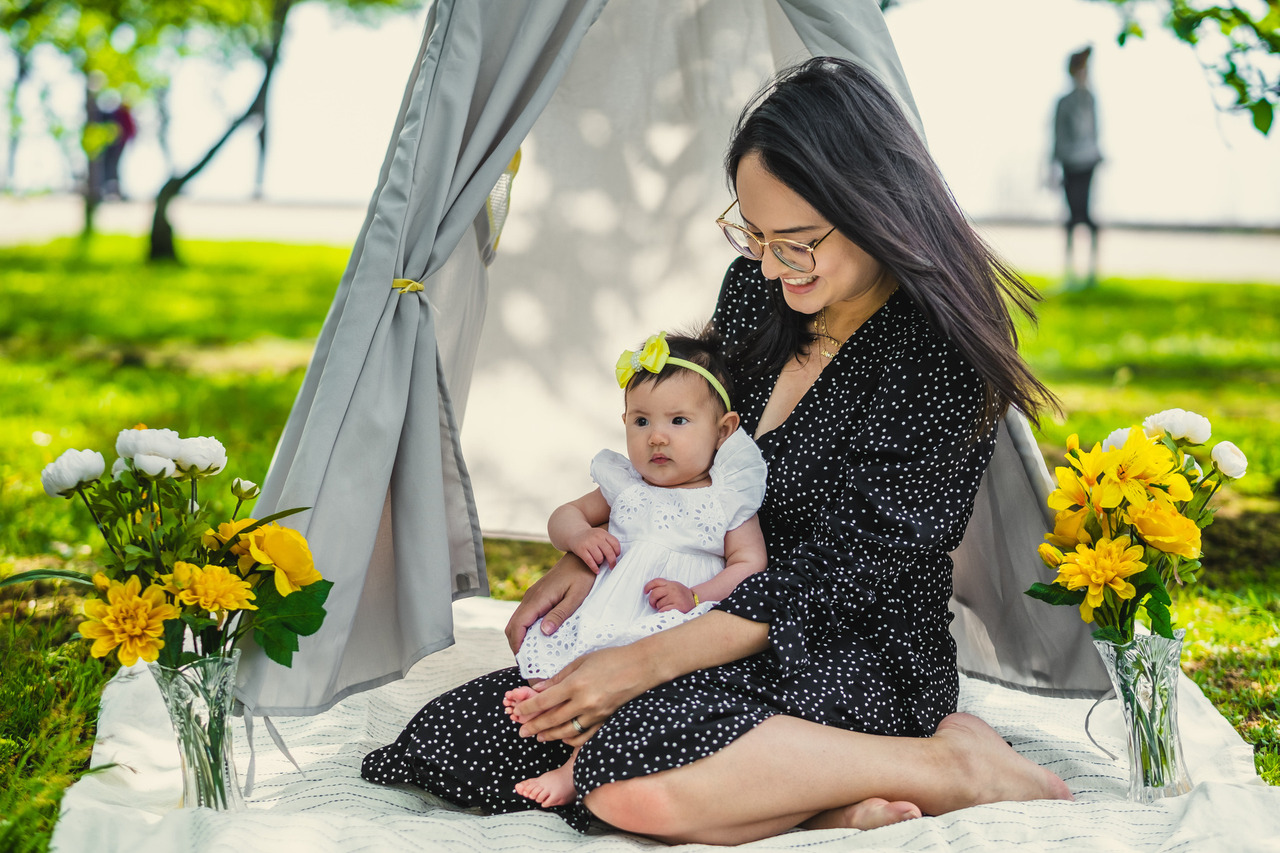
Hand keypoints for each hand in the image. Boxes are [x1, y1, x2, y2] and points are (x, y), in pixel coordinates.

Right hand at [504, 552, 595, 653]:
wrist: (582, 557)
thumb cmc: (582, 575)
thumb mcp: (576, 596)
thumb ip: (560, 614)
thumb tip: (544, 631)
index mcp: (538, 598)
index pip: (518, 625)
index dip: (517, 645)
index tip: (524, 661)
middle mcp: (530, 597)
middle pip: (512, 626)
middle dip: (516, 645)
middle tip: (528, 663)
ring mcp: (532, 596)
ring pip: (516, 621)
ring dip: (519, 638)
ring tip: (532, 655)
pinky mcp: (537, 596)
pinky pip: (525, 616)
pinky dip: (525, 630)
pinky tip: (537, 639)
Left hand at [512, 644, 657, 745]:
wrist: (641, 667)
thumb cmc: (611, 659)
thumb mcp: (581, 662)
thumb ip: (559, 677)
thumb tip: (539, 689)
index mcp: (576, 684)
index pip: (544, 701)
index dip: (528, 708)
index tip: (518, 711)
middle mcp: (584, 702)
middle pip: (552, 719)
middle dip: (534, 726)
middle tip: (522, 731)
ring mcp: (596, 714)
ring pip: (566, 731)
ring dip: (549, 735)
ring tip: (538, 737)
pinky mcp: (605, 720)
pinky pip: (584, 736)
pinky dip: (571, 739)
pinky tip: (562, 737)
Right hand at [568, 527, 620, 572]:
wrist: (575, 534)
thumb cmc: (590, 537)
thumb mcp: (600, 535)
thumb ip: (608, 542)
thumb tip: (616, 556)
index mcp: (603, 533)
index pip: (615, 543)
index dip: (617, 552)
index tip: (616, 557)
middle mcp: (596, 537)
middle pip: (609, 552)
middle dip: (612, 561)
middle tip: (612, 566)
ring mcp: (588, 543)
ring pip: (599, 558)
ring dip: (601, 562)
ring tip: (599, 561)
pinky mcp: (581, 550)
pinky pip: (590, 561)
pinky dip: (594, 568)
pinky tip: (596, 570)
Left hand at [645, 578, 695, 612]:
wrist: (695, 601)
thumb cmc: (681, 595)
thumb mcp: (674, 586)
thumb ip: (664, 586)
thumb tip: (650, 591)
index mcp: (671, 583)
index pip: (656, 581)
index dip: (648, 586)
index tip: (645, 592)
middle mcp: (673, 589)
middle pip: (654, 593)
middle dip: (651, 601)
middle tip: (653, 604)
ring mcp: (675, 598)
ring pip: (659, 604)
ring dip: (659, 607)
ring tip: (666, 606)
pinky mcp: (678, 607)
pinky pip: (663, 610)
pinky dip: (663, 612)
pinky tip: (668, 610)